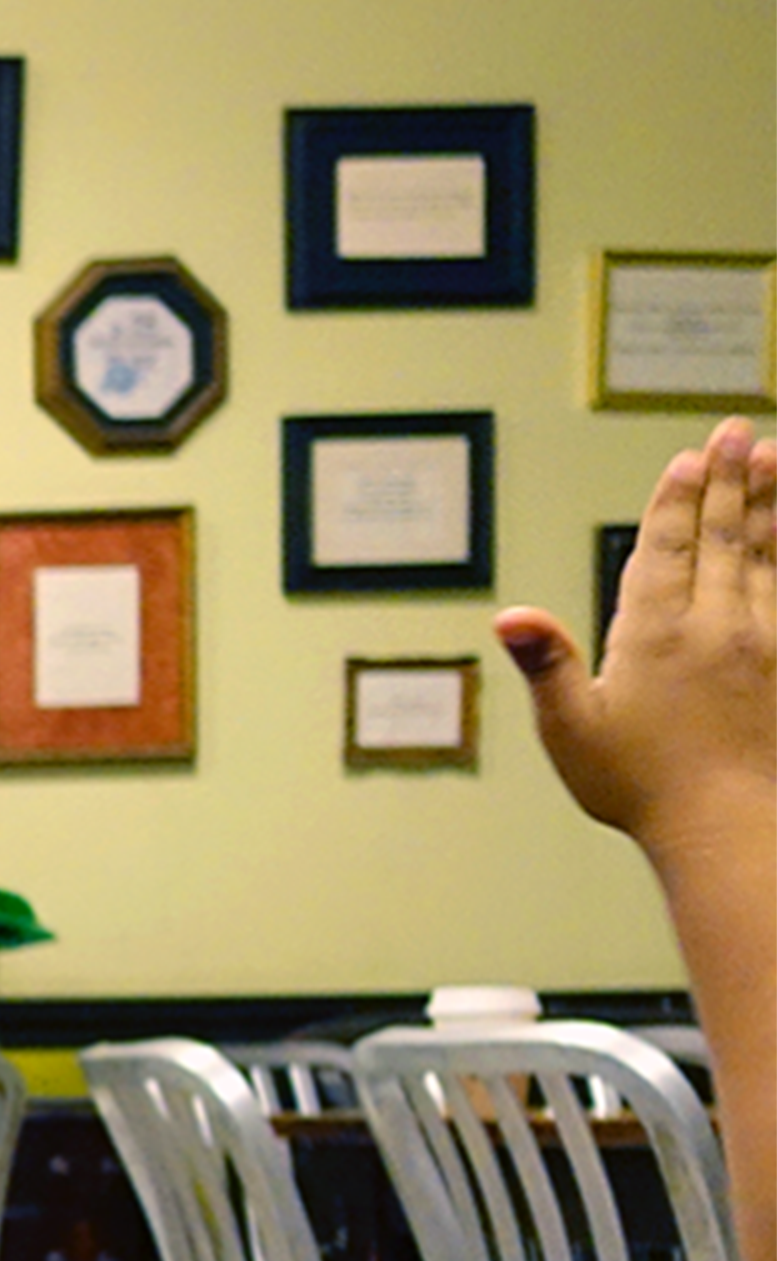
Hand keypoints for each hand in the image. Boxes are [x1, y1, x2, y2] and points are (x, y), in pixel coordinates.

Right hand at [505, 420, 776, 862]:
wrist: (734, 830)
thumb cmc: (643, 789)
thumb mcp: (572, 732)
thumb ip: (547, 665)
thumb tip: (510, 614)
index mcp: (654, 636)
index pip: (667, 550)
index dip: (677, 501)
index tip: (690, 459)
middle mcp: (717, 627)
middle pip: (723, 538)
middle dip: (728, 481)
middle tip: (735, 430)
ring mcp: (766, 642)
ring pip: (769, 555)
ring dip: (770, 503)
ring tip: (775, 457)